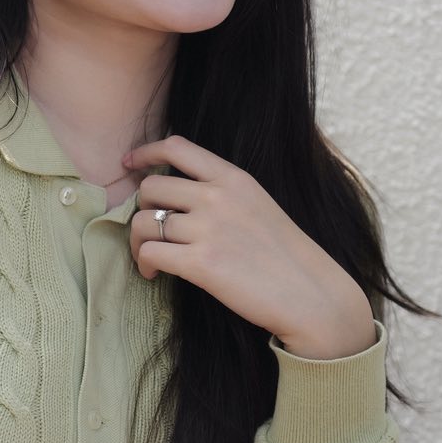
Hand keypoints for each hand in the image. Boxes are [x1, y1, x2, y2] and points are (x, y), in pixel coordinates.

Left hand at [122, 135, 376, 359]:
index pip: (177, 147)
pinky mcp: (202, 264)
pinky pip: (149, 252)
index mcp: (234, 178)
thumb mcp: (259, 206)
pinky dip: (144, 263)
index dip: (146, 153)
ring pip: (144, 222)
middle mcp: (218, 197)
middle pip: (151, 186)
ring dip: (137, 241)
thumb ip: (223, 195)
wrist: (311, 295)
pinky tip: (153, 273)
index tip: (130, 166)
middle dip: (142, 208)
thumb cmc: (286, 257)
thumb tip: (178, 199)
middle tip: (149, 230)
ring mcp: (209, 229)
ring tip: (148, 258)